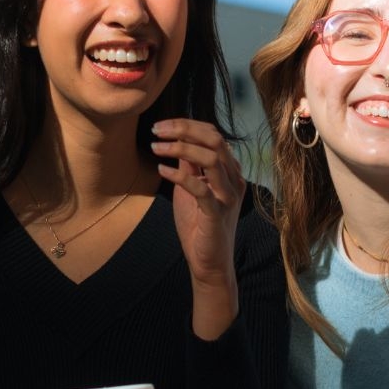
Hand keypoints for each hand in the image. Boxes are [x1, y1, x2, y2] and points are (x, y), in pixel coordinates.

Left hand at [150, 119, 245, 338]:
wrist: (208, 263)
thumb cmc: (198, 226)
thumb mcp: (191, 189)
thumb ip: (189, 166)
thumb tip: (177, 140)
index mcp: (229, 172)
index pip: (213, 135)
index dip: (187, 125)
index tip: (161, 126)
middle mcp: (233, 180)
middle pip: (215, 140)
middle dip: (183, 129)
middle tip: (156, 130)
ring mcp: (227, 196)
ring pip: (212, 159)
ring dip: (180, 148)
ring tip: (155, 147)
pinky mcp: (217, 214)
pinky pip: (201, 188)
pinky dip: (180, 176)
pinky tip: (161, 170)